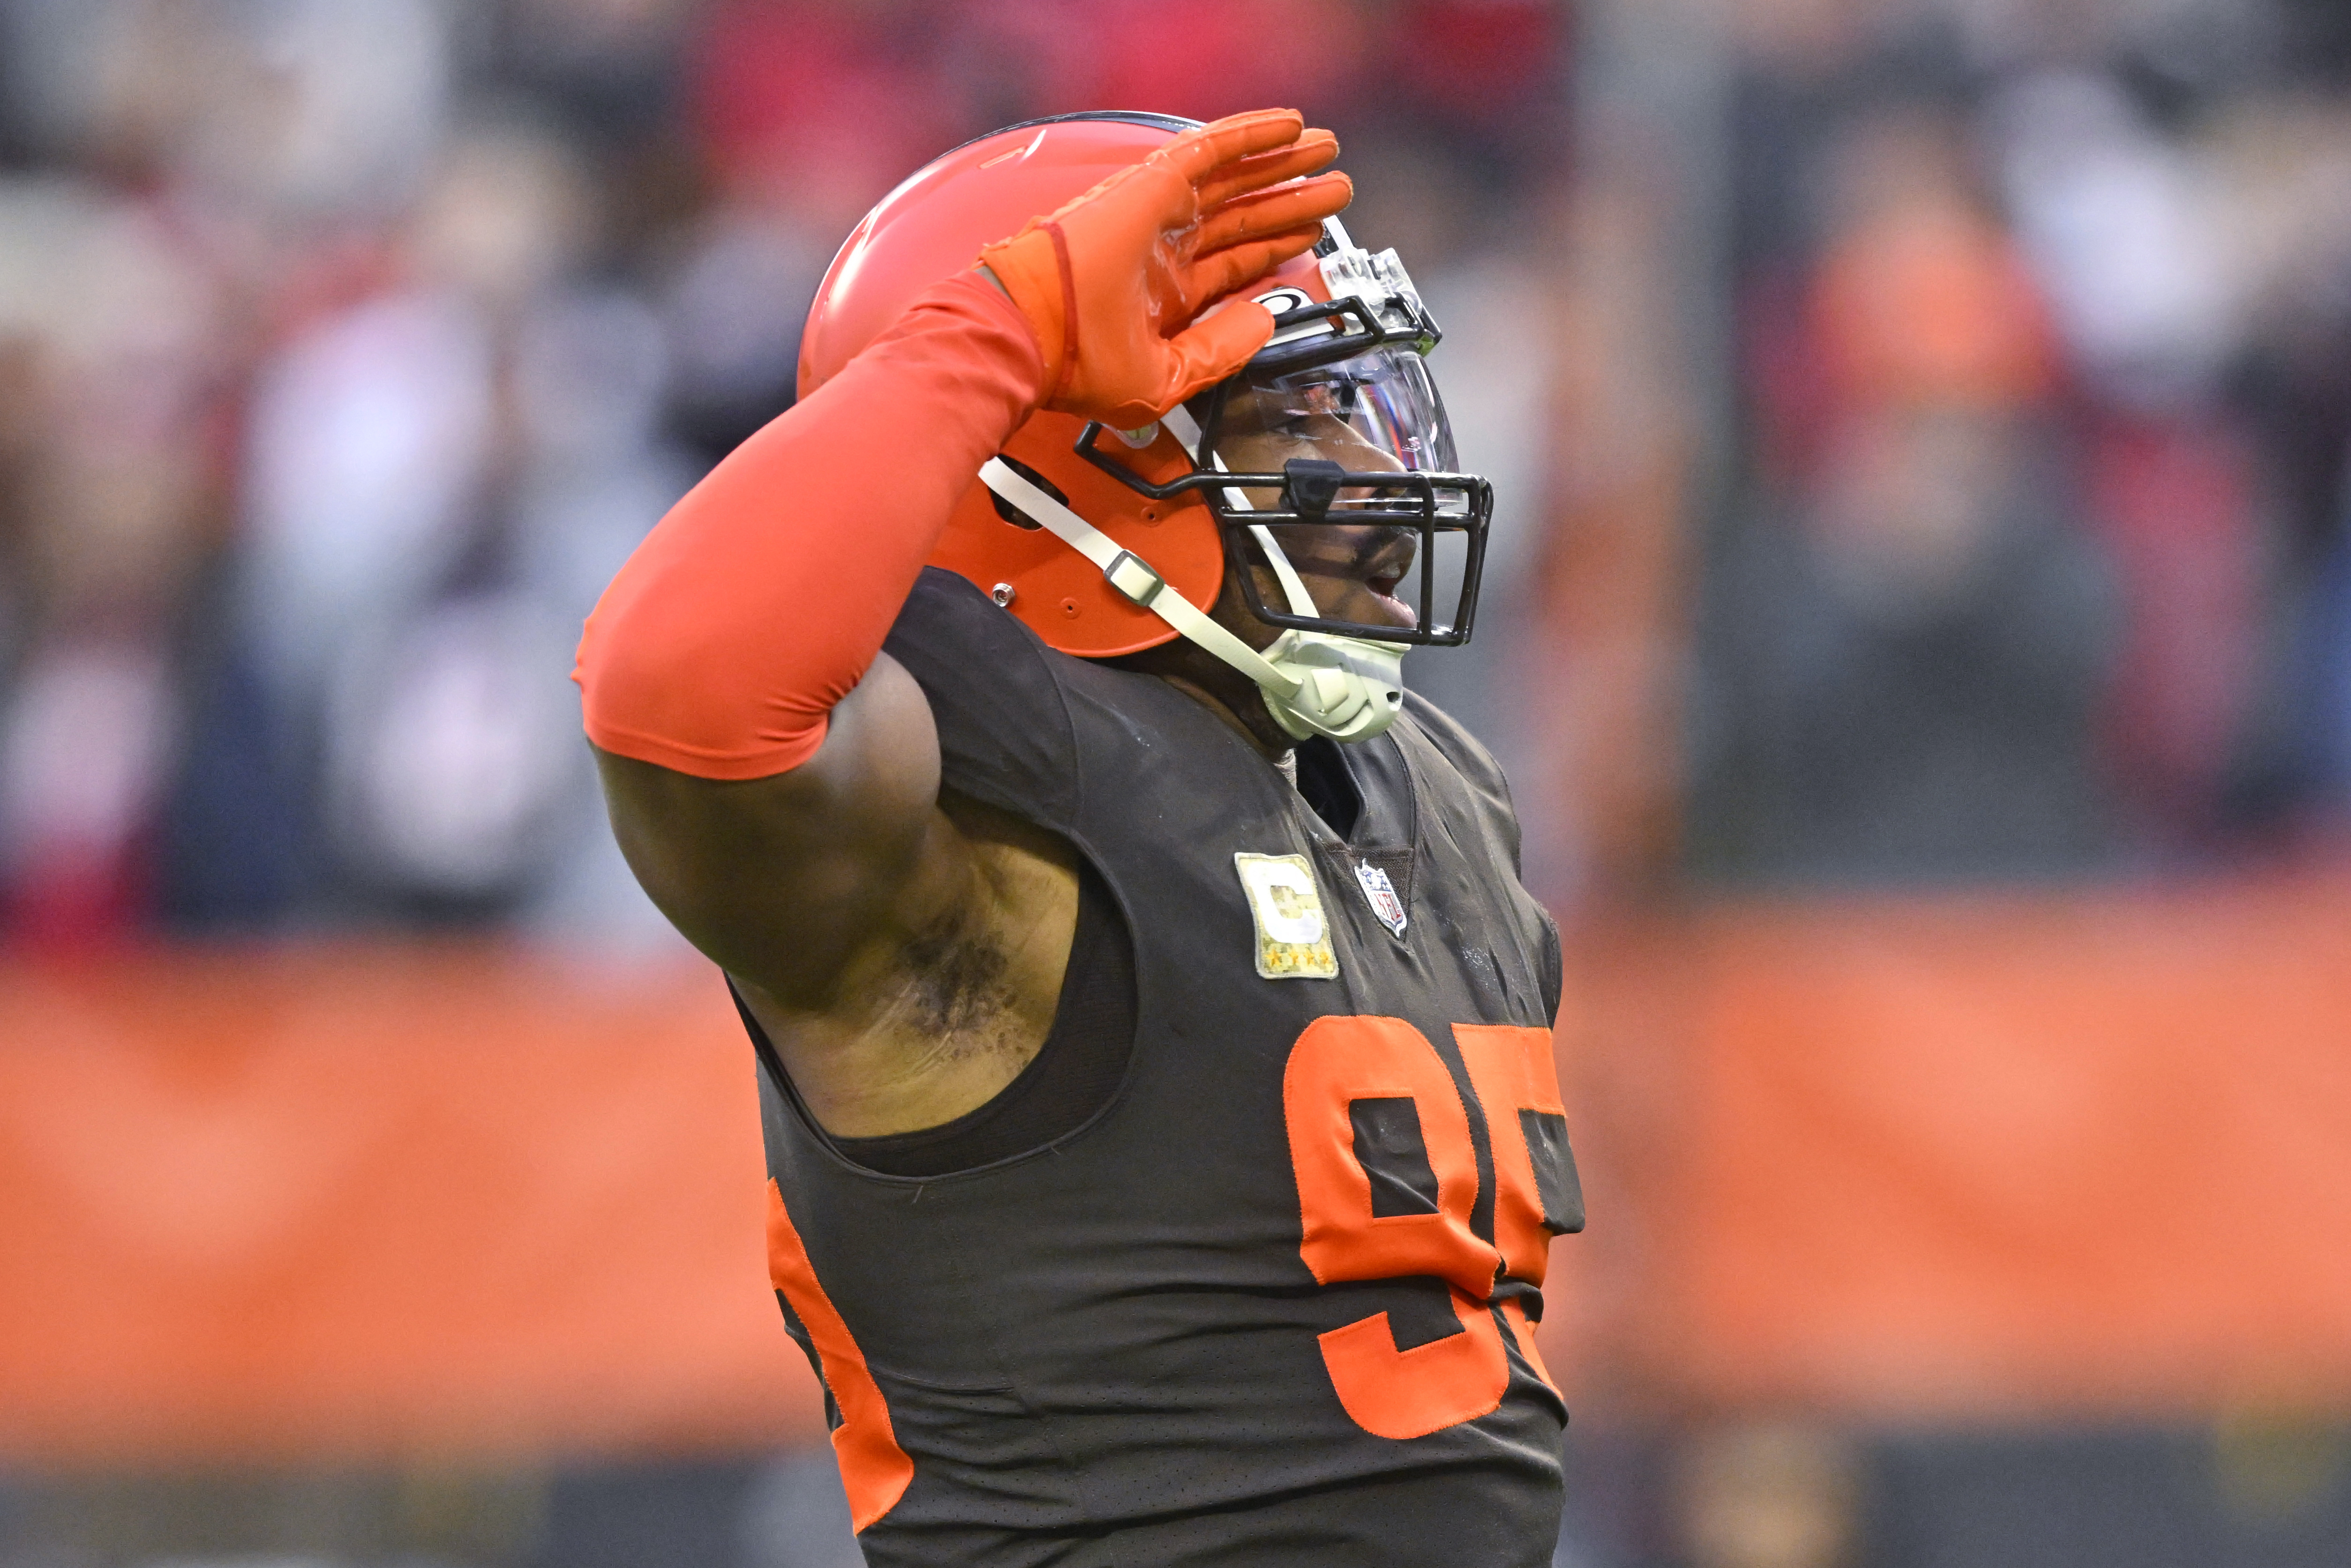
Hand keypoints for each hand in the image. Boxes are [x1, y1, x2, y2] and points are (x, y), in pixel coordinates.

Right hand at [977, 109, 1351, 428]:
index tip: (1310, 240)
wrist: (1024, 334)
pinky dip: (1253, 135)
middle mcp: (1162, 250)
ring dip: (1283, 165)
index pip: (1233, 266)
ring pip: (1236, 180)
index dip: (1274, 251)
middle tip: (1333, 190)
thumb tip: (1263, 322)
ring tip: (1326, 153)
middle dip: (1291, 203)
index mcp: (1161, 297)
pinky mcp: (1151, 186)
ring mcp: (1158, 214)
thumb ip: (1219, 351)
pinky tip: (1290, 127)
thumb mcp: (1164, 378)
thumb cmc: (1069, 363)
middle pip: (1243, 219)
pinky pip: (1212, 148)